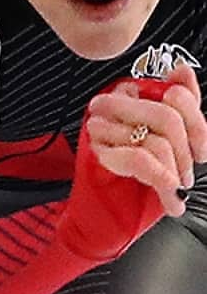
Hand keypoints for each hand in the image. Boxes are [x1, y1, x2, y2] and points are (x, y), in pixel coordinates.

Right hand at [84, 63, 206, 217]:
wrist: (108, 222)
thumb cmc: (136, 184)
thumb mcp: (167, 143)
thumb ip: (178, 107)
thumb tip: (181, 71)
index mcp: (127, 97)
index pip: (174, 94)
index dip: (196, 126)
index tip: (199, 151)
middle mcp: (109, 108)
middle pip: (166, 116)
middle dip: (185, 153)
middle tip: (185, 175)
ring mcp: (99, 131)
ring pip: (155, 141)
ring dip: (172, 173)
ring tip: (172, 190)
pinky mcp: (97, 156)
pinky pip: (140, 160)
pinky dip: (162, 181)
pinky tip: (170, 199)